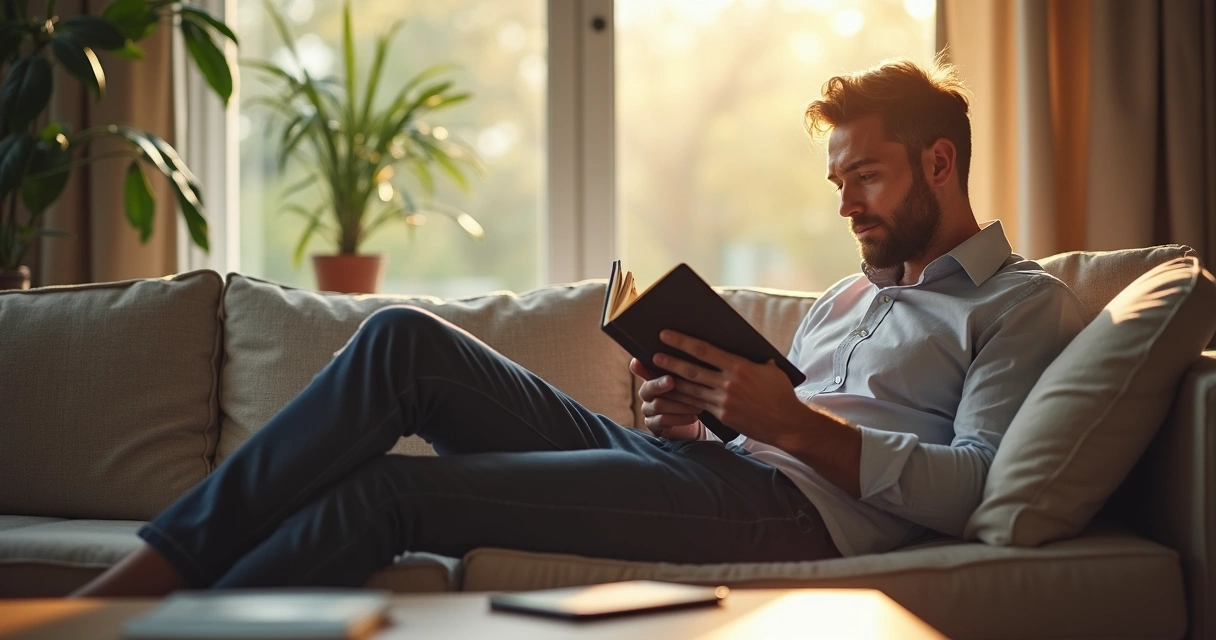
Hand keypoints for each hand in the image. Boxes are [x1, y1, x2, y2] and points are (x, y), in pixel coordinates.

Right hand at [630, 357, 703, 439]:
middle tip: (673, 381)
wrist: (693, 419)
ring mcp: (648, 409)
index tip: (659, 367)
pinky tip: (694, 416)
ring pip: (657, 405)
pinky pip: (662, 420)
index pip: (640, 368)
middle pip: (647, 388)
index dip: (643, 368)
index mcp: (652, 376)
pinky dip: (680, 418)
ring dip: (679, 404)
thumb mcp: (690, 377)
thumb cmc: (692, 393)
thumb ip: (685, 363)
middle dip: (661, 384)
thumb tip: (686, 344)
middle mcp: (647, 393)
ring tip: (698, 404)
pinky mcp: (653, 425)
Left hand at [651, 330, 809, 446]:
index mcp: (740, 366)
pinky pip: (697, 405)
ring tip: (656, 372)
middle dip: (670, 361)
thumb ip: (753, 358)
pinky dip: (682, 398)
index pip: (704, 350)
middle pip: (692, 370)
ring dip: (671, 380)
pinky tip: (670, 394)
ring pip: (691, 388)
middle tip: (653, 354)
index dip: (683, 342)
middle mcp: (728, 383)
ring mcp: (723, 401)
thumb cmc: (781, 393)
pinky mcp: (722, 416)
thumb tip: (739, 346)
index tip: (666, 335)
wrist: (787, 424)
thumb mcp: (771, 369)